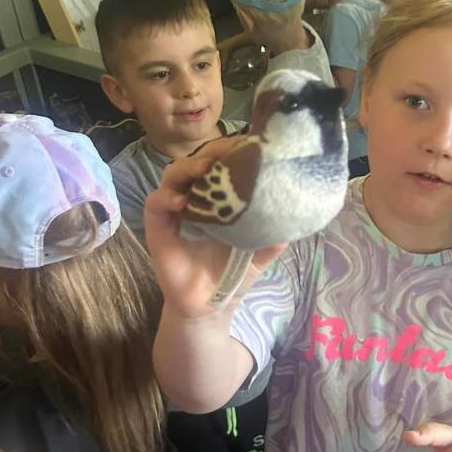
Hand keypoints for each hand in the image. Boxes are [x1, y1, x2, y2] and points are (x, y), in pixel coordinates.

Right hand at [144, 143, 285, 319]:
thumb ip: (275, 235)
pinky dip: (166, 197)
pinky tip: (182, 201)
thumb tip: (296, 218)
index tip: (244, 146)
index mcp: (217, 199)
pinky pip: (155, 204)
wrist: (212, 305)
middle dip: (209, 153)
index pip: (217, 163)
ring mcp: (173, 212)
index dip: (227, 151)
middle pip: (194, 163)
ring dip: (186, 167)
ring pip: (171, 176)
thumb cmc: (233, 273)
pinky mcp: (157, 229)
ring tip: (204, 169)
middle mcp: (193, 199)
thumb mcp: (261, 252)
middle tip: (225, 153)